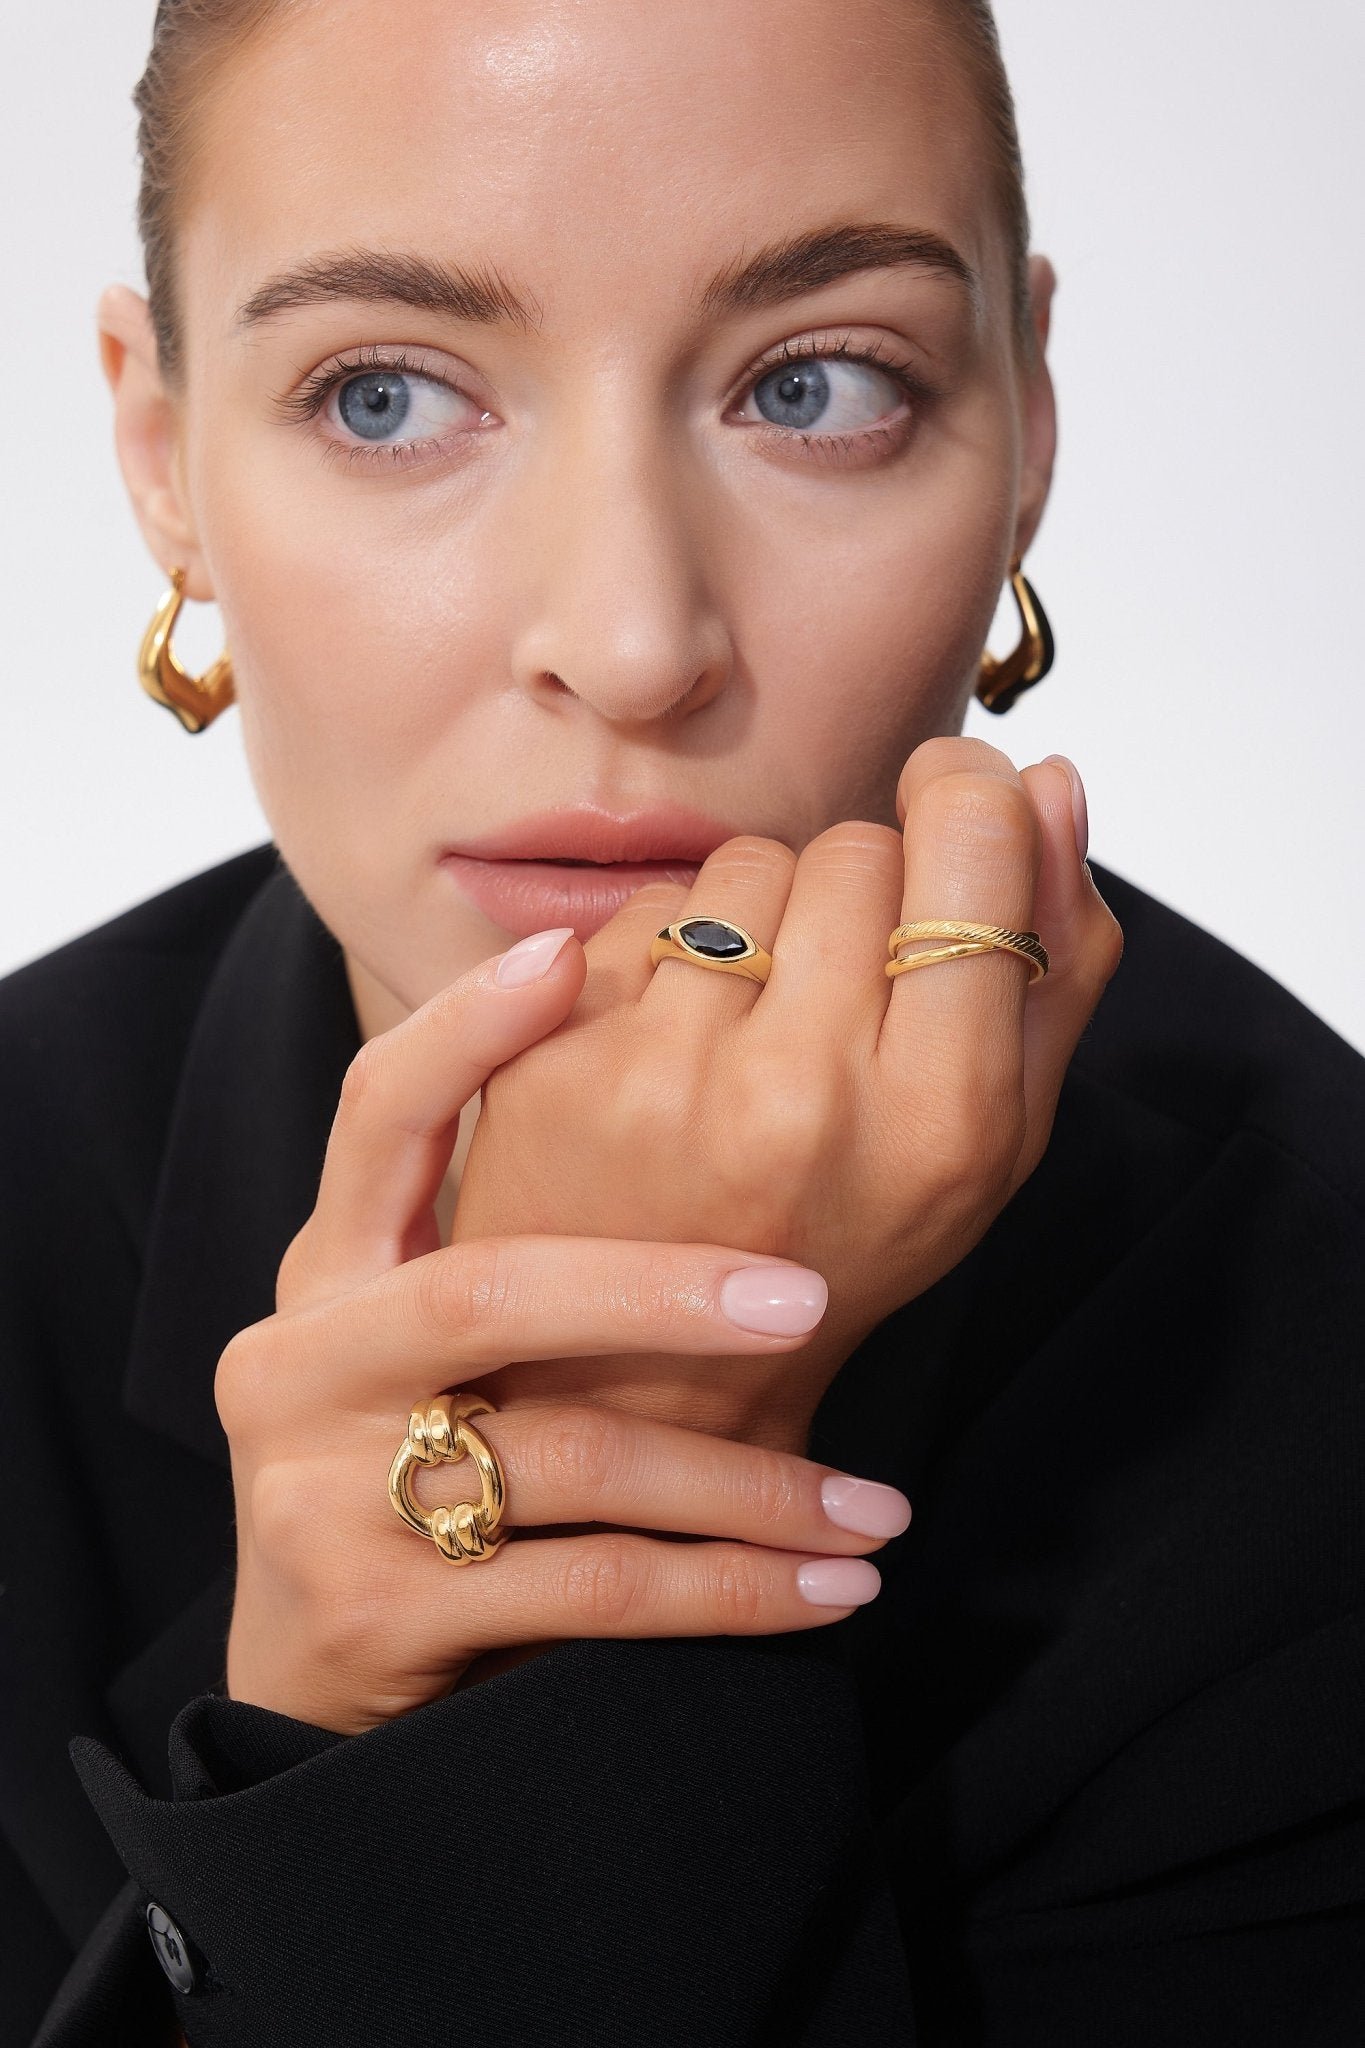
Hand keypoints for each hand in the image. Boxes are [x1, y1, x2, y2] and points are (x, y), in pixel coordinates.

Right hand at [220, 951, 910, 1733]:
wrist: (315, 1675)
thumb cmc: (416, 1462)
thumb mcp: (426, 1336)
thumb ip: (515, 1228)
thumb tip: (698, 1068)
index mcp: (328, 1273)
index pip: (377, 1114)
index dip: (463, 1031)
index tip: (567, 955)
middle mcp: (301, 1365)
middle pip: (488, 1291)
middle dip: (660, 1291)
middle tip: (811, 1301)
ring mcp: (324, 1496)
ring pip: (573, 1459)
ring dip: (744, 1485)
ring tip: (875, 1507)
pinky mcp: (376, 1616)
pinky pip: (596, 1588)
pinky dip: (731, 1593)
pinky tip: (834, 1588)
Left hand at [449, 737, 1123, 1455]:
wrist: (643, 1375)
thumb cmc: (839, 1246)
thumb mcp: (993, 1141)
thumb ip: (1055, 963)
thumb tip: (1054, 781)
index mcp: (939, 1115)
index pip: (970, 839)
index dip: (968, 797)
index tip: (954, 810)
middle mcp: (801, 1090)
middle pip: (856, 847)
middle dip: (864, 889)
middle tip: (848, 985)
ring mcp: (665, 1073)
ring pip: (746, 863)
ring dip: (766, 912)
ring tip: (758, 1019)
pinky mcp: (560, 1059)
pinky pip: (647, 908)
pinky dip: (672, 949)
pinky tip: (678, 1039)